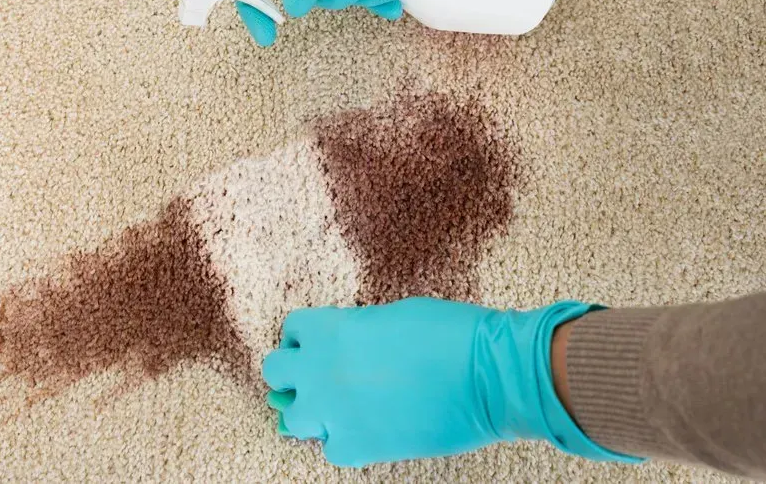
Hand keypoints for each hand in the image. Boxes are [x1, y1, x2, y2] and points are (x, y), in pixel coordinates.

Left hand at [261, 298, 639, 467]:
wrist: (490, 375)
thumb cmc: (451, 334)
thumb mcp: (392, 316)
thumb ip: (355, 331)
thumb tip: (344, 347)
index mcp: (331, 329)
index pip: (291, 330)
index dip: (308, 338)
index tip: (321, 346)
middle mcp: (320, 369)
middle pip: (274, 372)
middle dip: (295, 373)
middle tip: (322, 377)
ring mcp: (334, 411)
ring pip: (291, 417)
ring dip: (311, 411)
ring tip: (340, 407)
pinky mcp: (356, 446)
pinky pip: (330, 448)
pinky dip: (344, 440)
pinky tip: (369, 428)